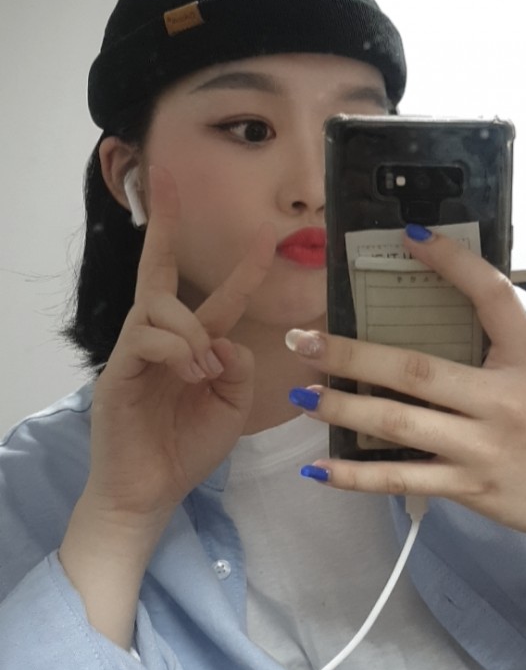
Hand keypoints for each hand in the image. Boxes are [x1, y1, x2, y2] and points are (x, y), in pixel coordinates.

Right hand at [87, 165, 275, 520]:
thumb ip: (239, 365)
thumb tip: (223, 338)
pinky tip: (191, 375)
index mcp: (194, 345)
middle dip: (166, 223)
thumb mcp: (232, 403)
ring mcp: (134, 351)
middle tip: (165, 177)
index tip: (266, 235)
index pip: (217, 295)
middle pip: (159, 270)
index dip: (243, 267)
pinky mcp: (115, 370)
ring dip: (193, 331)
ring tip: (206, 371)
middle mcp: (162, 338)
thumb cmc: (188, 446)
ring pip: (159, 304)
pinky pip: (146, 336)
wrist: (151, 491)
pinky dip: (178, 350)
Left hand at [287, 230, 525, 550]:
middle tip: (302, 339)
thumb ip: (492, 340)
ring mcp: (483, 448)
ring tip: (301, 394)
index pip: (492, 297)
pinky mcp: (469, 487)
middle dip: (352, 353)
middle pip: (417, 370)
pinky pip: (403, 480)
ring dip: (343, 407)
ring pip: (400, 424)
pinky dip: (356, 476)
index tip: (410, 237)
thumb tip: (431, 300)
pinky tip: (317, 469)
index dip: (453, 263)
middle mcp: (503, 400)